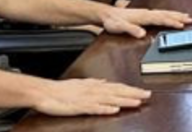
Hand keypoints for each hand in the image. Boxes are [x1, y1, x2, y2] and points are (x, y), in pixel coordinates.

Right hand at [32, 78, 150, 116]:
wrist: (44, 92)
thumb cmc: (62, 90)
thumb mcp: (81, 84)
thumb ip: (94, 83)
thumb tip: (106, 81)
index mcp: (95, 86)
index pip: (117, 87)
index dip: (131, 89)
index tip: (144, 91)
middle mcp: (93, 90)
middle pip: (117, 92)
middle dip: (133, 94)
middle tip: (147, 95)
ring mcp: (86, 98)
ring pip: (109, 100)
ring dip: (123, 101)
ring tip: (136, 102)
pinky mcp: (78, 107)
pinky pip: (94, 109)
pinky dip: (104, 109)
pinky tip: (114, 110)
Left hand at [99, 7, 191, 38]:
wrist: (106, 15)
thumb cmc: (112, 22)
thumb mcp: (119, 27)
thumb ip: (131, 29)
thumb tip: (142, 34)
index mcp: (142, 16)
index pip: (160, 18)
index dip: (171, 22)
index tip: (181, 25)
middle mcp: (146, 13)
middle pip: (166, 14)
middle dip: (178, 17)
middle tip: (190, 19)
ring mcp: (146, 13)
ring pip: (164, 12)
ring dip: (175, 14)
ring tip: (186, 16)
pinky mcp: (144, 14)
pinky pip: (160, 13)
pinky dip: (169, 14)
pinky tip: (171, 16)